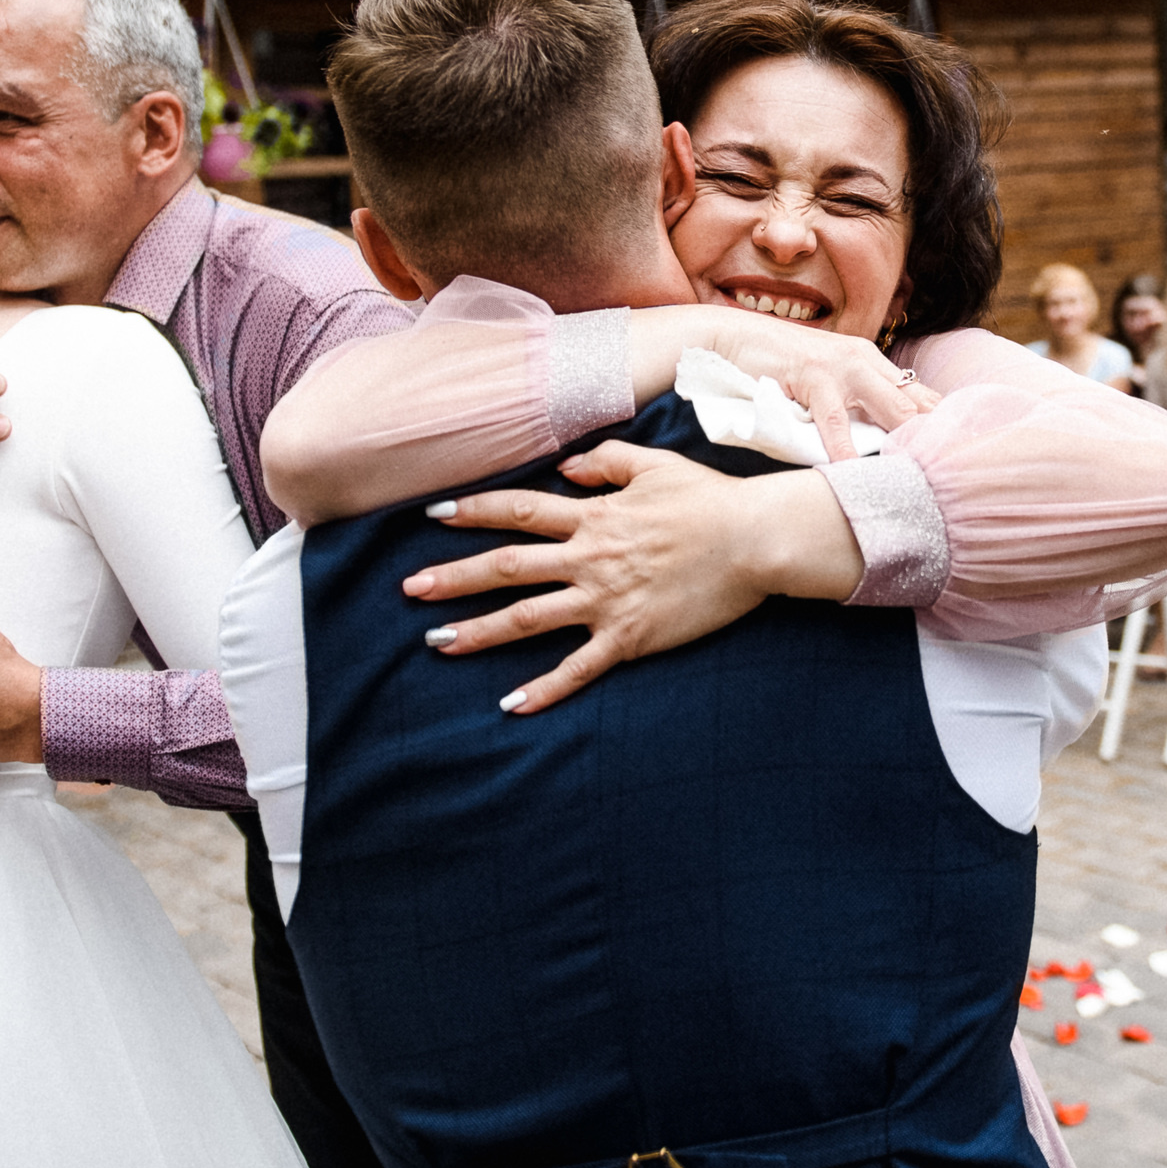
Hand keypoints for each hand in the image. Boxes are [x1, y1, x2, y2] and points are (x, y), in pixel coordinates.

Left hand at [401, 442, 861, 713]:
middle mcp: (590, 557)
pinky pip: (579, 668)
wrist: (755, 540)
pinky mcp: (630, 638)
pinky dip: (545, 689)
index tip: (432, 514)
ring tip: (437, 643)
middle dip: (455, 577)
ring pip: (529, 618)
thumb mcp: (653, 465)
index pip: (519, 511)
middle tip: (411, 589)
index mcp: (593, 514)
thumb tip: (564, 468)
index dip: (473, 511)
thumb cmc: (709, 499)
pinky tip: (511, 705)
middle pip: (507, 567)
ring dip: (479, 631)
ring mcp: (607, 600)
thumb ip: (605, 462)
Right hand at [636, 306, 937, 461]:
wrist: (732, 339)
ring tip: (924, 473)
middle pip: (915, 401)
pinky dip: (844, 445)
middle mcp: (864, 360)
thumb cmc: (777, 367)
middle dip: (939, 434)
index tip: (965, 456)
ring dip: (907, 439)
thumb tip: (877, 443)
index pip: (919, 395)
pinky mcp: (812, 374)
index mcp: (871, 362)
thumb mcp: (824, 383)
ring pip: (888, 405)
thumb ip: (852, 405)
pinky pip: (835, 416)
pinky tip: (852, 468)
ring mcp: (840, 365)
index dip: (942, 425)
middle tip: (960, 470)